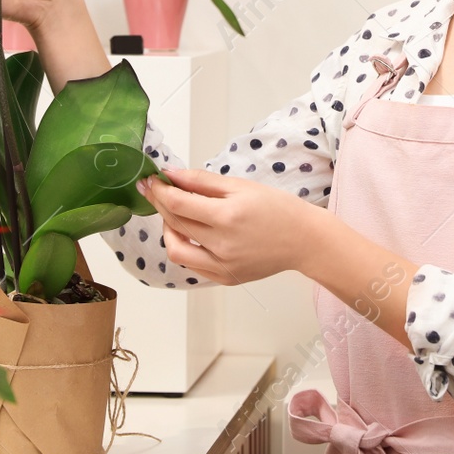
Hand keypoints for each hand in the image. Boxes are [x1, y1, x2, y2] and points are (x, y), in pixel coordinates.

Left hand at [136, 168, 320, 285]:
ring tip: (174, 215)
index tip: (150, 180)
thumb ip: (202, 181)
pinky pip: (191, 265)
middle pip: (174, 224)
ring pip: (176, 250)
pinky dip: (184, 247)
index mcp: (228, 216)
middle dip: (159, 204)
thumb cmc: (277, 208)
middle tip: (154, 190)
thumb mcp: (241, 186)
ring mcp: (222, 266)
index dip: (159, 190)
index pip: (178, 204)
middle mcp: (222, 245)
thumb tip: (171, 175)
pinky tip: (190, 232)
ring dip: (167, 230)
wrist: (303, 240)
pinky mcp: (224, 279)